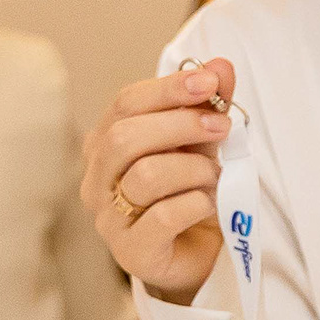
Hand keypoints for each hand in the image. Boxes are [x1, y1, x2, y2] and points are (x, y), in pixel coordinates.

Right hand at [84, 58, 237, 304]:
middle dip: (180, 125)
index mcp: (106, 144)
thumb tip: (221, 65)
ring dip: (193, 169)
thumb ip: (208, 105)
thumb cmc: (190, 191)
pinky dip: (195, 204)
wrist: (198, 254)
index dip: (168, 89)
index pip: (125, 104)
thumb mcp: (202, 143)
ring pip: (144, 176)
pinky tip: (209, 203)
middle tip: (221, 127)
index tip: (210, 81)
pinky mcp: (132, 252)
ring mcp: (109, 219)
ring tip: (215, 176)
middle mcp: (98, 179)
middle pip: (125, 137)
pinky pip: (161, 218)